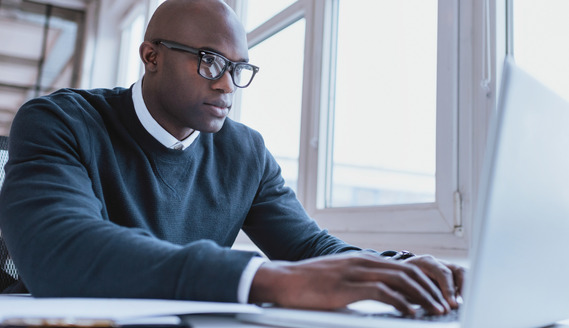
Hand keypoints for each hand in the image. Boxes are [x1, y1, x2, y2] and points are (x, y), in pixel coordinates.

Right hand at [248, 252, 455, 315]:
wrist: (285, 280)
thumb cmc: (310, 282)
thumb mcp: (340, 278)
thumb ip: (361, 282)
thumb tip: (381, 294)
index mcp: (364, 260)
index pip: (404, 267)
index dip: (425, 282)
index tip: (437, 296)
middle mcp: (364, 262)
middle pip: (408, 272)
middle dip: (431, 290)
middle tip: (444, 306)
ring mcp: (357, 273)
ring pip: (401, 281)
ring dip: (423, 297)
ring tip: (435, 311)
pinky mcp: (349, 287)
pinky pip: (383, 293)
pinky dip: (401, 304)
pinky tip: (410, 314)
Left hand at [403, 255, 464, 308]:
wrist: (399, 273)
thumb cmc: (401, 280)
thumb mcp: (403, 285)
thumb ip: (414, 293)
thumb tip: (424, 305)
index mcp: (425, 261)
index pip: (442, 273)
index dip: (448, 289)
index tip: (452, 304)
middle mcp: (437, 262)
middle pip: (456, 271)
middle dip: (461, 289)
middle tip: (459, 305)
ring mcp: (445, 267)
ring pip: (462, 274)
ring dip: (466, 289)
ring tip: (465, 304)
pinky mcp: (450, 275)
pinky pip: (463, 280)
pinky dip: (465, 290)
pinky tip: (463, 302)